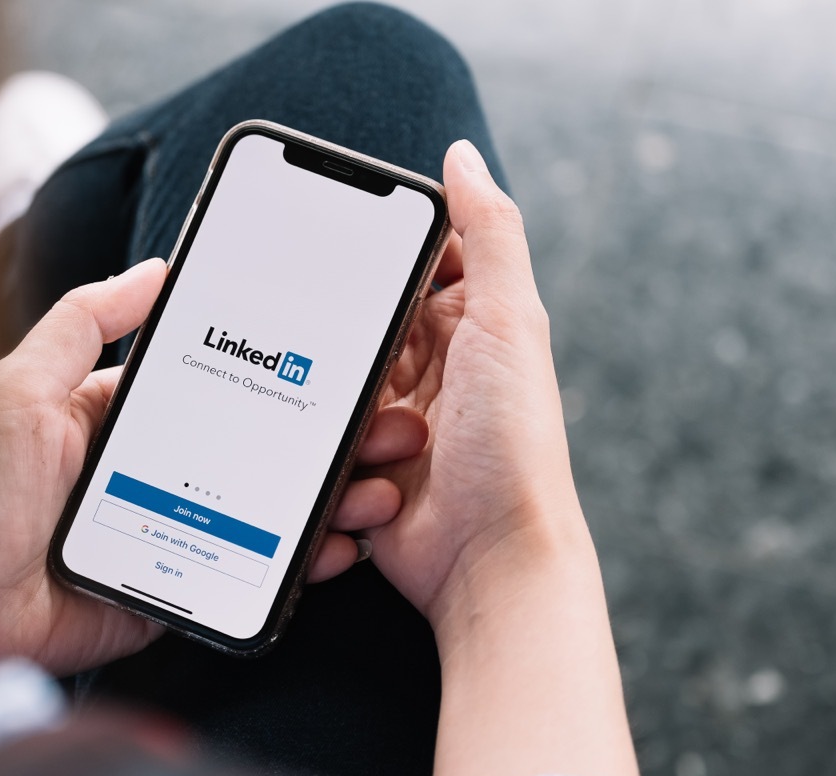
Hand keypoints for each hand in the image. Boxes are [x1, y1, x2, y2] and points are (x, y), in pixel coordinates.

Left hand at [0, 259, 423, 675]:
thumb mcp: (21, 385)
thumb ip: (83, 321)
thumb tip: (158, 266)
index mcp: (132, 417)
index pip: (228, 388)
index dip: (288, 377)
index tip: (345, 364)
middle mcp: (165, 469)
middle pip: (266, 448)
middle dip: (333, 439)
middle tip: (392, 426)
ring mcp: (179, 529)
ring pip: (272, 510)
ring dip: (334, 497)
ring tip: (384, 486)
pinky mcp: (182, 586)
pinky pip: (251, 570)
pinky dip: (303, 563)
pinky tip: (343, 545)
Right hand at [364, 140, 585, 633]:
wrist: (490, 559)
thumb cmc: (514, 443)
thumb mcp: (508, 321)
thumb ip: (488, 233)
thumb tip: (461, 156)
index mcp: (466, 325)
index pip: (408, 266)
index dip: (374, 256)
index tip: (336, 249)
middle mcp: (429, 368)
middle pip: (358, 325)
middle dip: (344, 338)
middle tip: (346, 355)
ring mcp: (391, 421)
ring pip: (331, 386)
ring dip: (347, 411)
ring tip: (394, 441)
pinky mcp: (360, 467)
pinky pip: (320, 440)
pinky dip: (334, 454)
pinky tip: (372, 477)